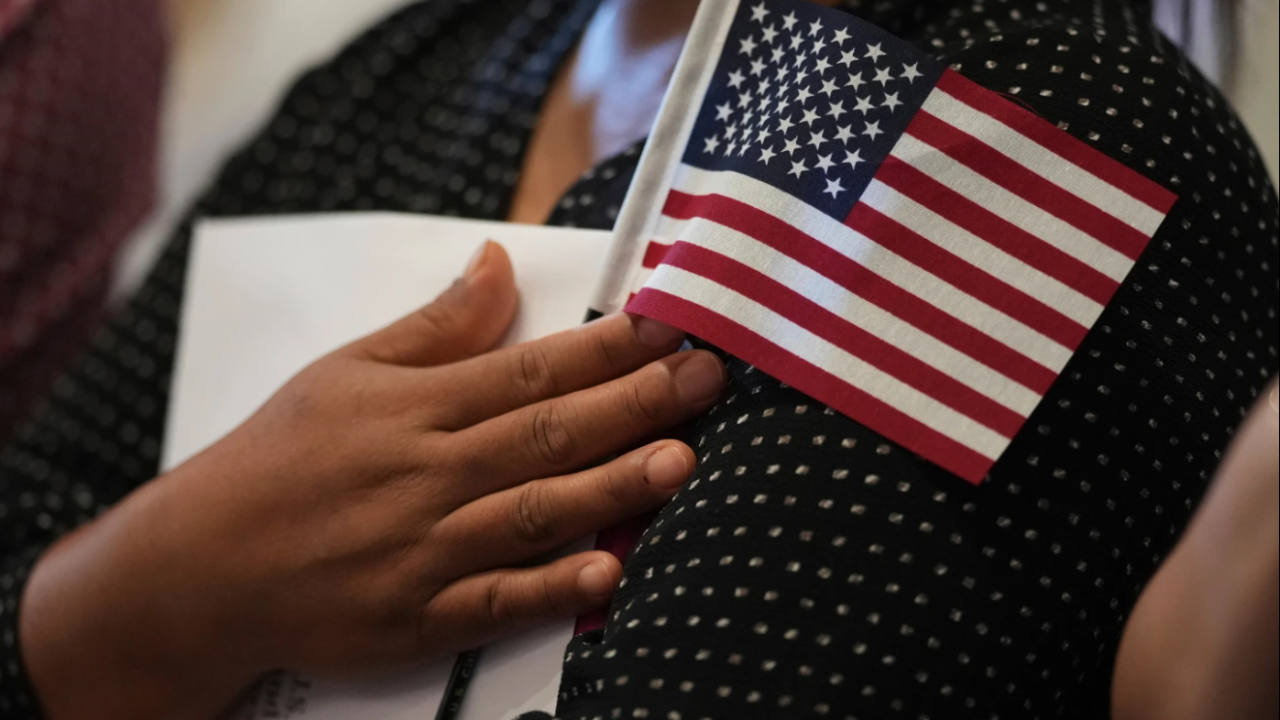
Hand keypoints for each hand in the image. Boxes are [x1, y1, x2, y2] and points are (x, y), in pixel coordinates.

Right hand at [20, 242, 726, 719]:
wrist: (205, 567)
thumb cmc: (280, 459)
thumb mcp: (346, 373)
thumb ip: (434, 326)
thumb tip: (498, 263)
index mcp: (415, 408)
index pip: (529, 370)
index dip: (606, 350)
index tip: (668, 327)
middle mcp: (428, 474)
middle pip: (547, 433)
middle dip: (635, 403)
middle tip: (708, 377)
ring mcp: (426, 550)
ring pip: (535, 512)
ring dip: (612, 486)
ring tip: (681, 458)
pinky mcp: (420, 618)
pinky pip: (496, 604)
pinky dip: (551, 588)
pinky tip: (607, 571)